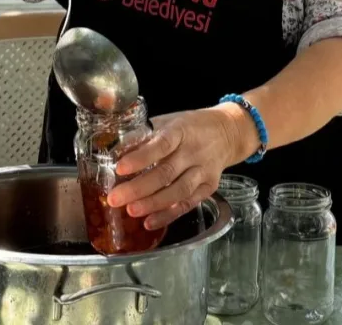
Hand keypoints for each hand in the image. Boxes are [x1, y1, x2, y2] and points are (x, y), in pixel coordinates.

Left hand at [107, 105, 254, 230]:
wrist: (227, 132)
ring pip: (178, 191)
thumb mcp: (168, 121)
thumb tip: (114, 150)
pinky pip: (187, 204)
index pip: (160, 145)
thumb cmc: (190, 126)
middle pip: (166, 173)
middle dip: (139, 188)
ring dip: (153, 204)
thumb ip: (145, 135)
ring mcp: (203, 171)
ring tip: (131, 211)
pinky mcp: (209, 187)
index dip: (140, 157)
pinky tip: (150, 222)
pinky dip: (168, 215)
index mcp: (181, 131)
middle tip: (116, 198)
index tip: (120, 167)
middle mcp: (194, 152)